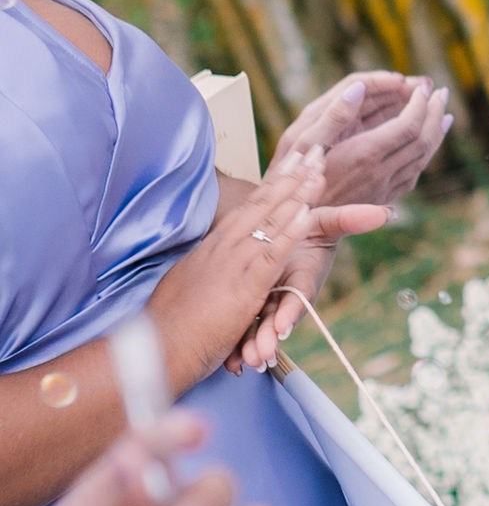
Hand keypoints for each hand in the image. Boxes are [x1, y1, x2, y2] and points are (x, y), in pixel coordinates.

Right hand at [159, 144, 388, 383]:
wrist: (154, 353)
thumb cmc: (167, 331)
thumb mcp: (186, 292)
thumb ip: (203, 277)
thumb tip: (207, 273)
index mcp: (209, 251)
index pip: (245, 211)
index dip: (269, 188)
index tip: (288, 165)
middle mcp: (221, 250)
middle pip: (259, 206)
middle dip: (287, 178)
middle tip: (311, 151)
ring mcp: (232, 265)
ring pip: (269, 222)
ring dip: (296, 195)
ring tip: (318, 170)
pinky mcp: (243, 287)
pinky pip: (272, 252)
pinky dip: (292, 230)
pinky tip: (308, 213)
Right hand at [274, 72, 450, 211]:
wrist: (299, 224)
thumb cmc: (296, 176)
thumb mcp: (305, 141)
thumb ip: (335, 113)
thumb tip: (358, 87)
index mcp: (364, 155)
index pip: (408, 126)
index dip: (419, 104)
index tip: (423, 87)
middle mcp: (380, 173)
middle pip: (422, 140)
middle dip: (435, 112)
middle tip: (442, 92)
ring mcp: (385, 188)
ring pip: (423, 157)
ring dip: (437, 131)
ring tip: (444, 112)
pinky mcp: (384, 197)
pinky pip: (415, 171)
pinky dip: (427, 151)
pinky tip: (429, 141)